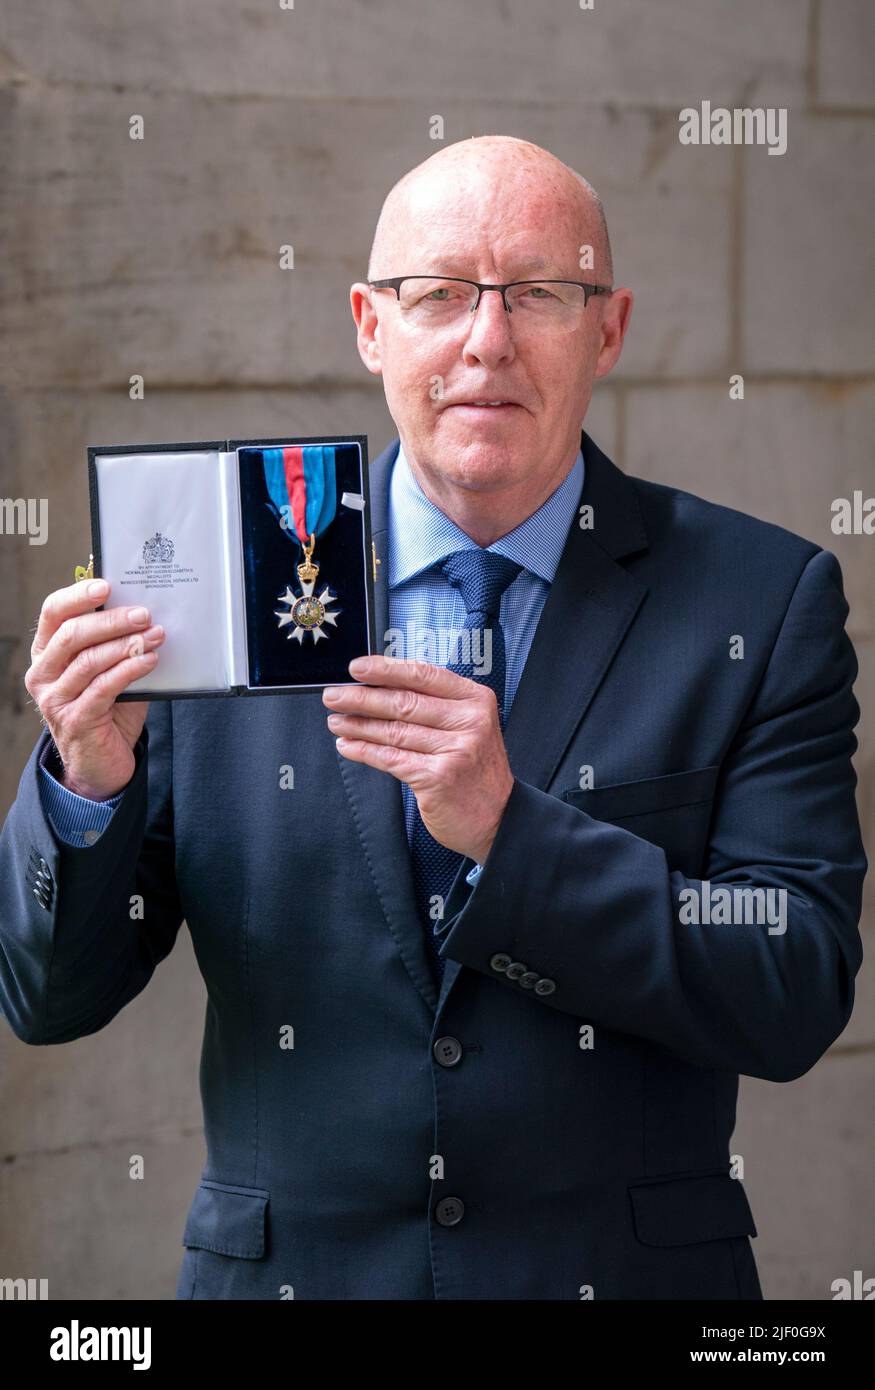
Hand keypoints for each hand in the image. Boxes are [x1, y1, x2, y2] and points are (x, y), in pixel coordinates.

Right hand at [24, 578, 165, 799]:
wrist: (101, 763)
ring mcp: (55, 699)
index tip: (107, 586)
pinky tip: (149, 660)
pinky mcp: (75, 720)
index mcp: (46, 653)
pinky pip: (104, 687)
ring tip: (156, 636)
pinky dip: (129, 669)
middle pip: (73, 634)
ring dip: (127, 644)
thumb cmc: (106, 710)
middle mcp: (42, 674)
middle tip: (144, 614)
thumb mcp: (107, 671)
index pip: (53, 613)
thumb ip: (113, 644)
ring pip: (89, 660)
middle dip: (111, 620)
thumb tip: (143, 612)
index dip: (78, 595)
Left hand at [322, 655, 513, 862]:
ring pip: (394, 731)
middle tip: (334, 696)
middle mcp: (469, 722)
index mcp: (476, 700)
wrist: (499, 818)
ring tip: (337, 721)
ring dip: (358, 725)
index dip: (386, 670)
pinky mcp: (438, 778)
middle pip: (404, 702)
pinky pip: (391, 759)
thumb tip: (382, 688)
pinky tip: (348, 746)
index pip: (424, 675)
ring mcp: (455, 750)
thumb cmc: (476, 771)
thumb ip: (436, 706)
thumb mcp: (469, 727)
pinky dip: (364, 751)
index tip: (357, 668)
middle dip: (362, 698)